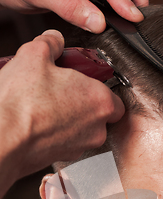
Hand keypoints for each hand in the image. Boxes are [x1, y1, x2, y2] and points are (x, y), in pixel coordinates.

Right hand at [0, 29, 124, 198]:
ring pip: (84, 129)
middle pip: (100, 114)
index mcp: (100, 101)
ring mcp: (82, 146)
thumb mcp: (34, 56)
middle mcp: (97, 128)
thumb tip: (54, 40)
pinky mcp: (65, 158)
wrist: (5, 138)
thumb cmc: (23, 104)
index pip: (115, 97)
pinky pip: (68, 142)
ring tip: (47, 105)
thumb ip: (50, 44)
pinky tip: (41, 122)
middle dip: (84, 103)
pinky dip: (58, 133)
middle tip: (63, 91)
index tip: (84, 81)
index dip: (99, 87)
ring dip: (71, 118)